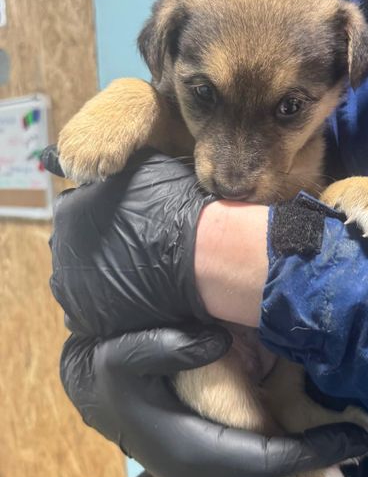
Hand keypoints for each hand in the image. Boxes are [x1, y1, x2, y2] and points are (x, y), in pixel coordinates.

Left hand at [46, 148, 214, 332]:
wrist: (196, 251)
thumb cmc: (174, 206)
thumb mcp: (142, 167)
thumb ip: (119, 169)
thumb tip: (109, 161)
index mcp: (70, 209)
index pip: (77, 211)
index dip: (103, 216)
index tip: (126, 223)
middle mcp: (62, 245)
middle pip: (77, 245)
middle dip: (99, 246)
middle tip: (132, 249)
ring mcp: (71, 283)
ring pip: (81, 278)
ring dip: (102, 276)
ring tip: (135, 275)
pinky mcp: (87, 315)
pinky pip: (89, 311)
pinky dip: (107, 305)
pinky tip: (132, 298)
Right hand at [61, 326, 367, 476]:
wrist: (101, 396)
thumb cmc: (119, 376)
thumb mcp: (131, 353)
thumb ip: (171, 346)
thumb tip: (217, 343)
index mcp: (198, 447)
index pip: (269, 458)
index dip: (315, 452)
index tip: (356, 441)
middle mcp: (206, 472)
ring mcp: (208, 475)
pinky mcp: (211, 465)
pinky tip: (308, 465)